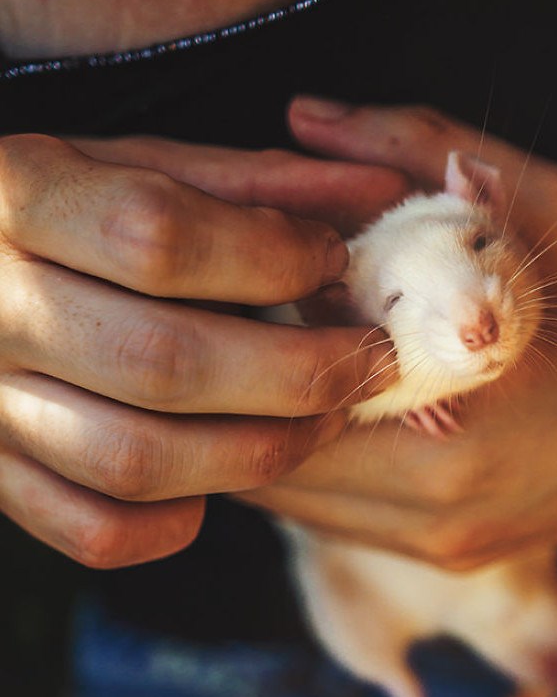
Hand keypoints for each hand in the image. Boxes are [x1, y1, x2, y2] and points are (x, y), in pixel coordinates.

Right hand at [0, 122, 389, 584]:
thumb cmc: (61, 210)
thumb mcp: (135, 165)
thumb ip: (250, 182)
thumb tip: (380, 197)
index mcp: (16, 196)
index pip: (154, 237)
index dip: (266, 256)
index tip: (330, 259)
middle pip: (162, 359)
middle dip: (295, 371)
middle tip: (366, 360)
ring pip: (136, 458)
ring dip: (256, 451)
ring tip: (322, 421)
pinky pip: (93, 531)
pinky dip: (170, 524)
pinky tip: (215, 486)